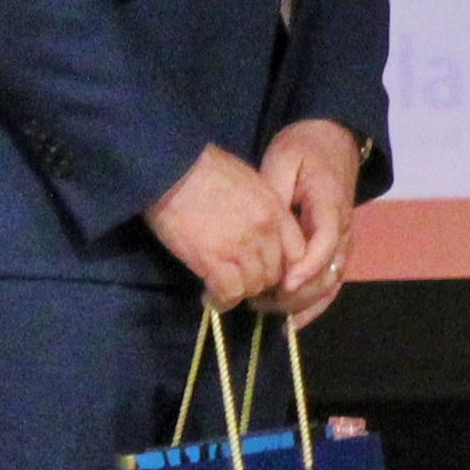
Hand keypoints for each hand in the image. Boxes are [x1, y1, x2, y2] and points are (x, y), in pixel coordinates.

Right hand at [145, 141, 295, 311]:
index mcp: (275, 210)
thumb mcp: (249, 184)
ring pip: (254, 287)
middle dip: (260, 282)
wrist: (171, 168)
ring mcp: (241, 247)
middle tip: (241, 282)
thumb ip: (262, 211)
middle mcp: (265, 231)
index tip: (268, 272)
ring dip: (239, 291)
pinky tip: (210, 297)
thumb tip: (260, 235)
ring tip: (222, 289)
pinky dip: (221, 301)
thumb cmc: (204, 169)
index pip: (298, 253)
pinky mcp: (214, 261)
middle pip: (276, 274)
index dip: (284, 269)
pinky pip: (229, 294)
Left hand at [260, 118, 365, 324]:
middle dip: (295, 294)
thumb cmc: (304, 147)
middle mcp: (343, 227)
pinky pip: (331, 283)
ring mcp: (343, 240)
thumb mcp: (283, 159)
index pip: (324, 241)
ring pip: (330, 283)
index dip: (305, 266)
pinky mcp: (337, 248)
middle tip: (256, 301)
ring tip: (264, 309)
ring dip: (300, 302)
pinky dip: (313, 305)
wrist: (333, 139)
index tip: (281, 284)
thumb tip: (262, 230)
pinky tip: (292, 322)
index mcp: (330, 203)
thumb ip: (274, 195)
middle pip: (328, 272)